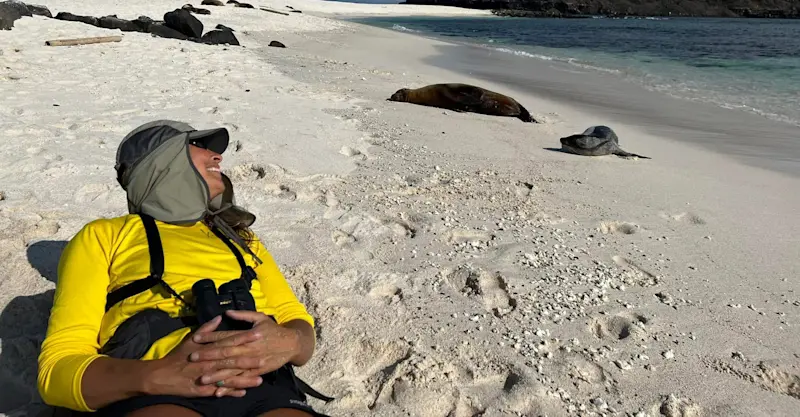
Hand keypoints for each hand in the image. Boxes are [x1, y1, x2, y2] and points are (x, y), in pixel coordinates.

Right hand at [142, 315, 263, 397]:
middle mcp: (210, 363)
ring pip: (229, 378)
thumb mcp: (191, 340)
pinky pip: (220, 391)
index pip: (230, 341)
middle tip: (265, 358)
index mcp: (208, 349)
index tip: (258, 335)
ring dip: (245, 379)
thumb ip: (207, 329)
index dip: (244, 338)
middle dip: (249, 360)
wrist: (161, 375)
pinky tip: (243, 393)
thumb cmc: (177, 357)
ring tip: (260, 379)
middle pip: (233, 360)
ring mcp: (207, 377)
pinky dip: (231, 392)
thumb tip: (219, 317)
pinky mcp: (204, 390)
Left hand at [189, 310, 301, 395]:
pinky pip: (242, 380)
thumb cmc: (273, 329)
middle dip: (208, 356)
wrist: (291, 344)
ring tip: (203, 378)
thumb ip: (243, 315)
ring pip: (232, 369)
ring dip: (217, 374)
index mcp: (247, 335)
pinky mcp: (257, 372)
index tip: (196, 338)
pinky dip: (231, 385)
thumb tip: (227, 313)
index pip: (225, 336)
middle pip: (226, 353)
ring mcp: (253, 362)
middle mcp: (249, 349)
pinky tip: (219, 389)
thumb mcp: (260, 317)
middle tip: (193, 358)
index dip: (210, 337)